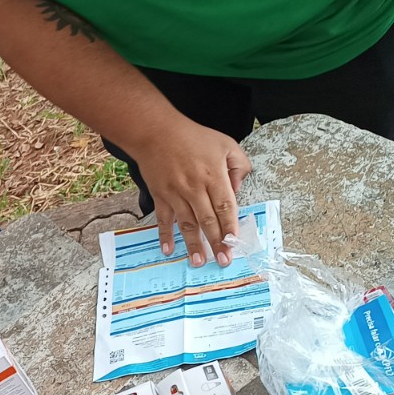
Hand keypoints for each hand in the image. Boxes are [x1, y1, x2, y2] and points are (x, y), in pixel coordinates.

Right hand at [132, 121, 251, 267]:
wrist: (155, 132)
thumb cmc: (191, 137)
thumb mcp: (225, 144)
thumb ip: (238, 165)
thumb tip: (238, 189)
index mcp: (213, 175)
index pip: (225, 206)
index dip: (230, 227)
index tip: (235, 244)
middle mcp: (195, 187)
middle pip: (208, 220)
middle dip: (217, 242)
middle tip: (223, 261)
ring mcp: (176, 193)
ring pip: (187, 223)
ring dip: (194, 244)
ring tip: (199, 262)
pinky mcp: (160, 195)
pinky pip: (163, 219)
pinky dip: (165, 235)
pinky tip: (168, 250)